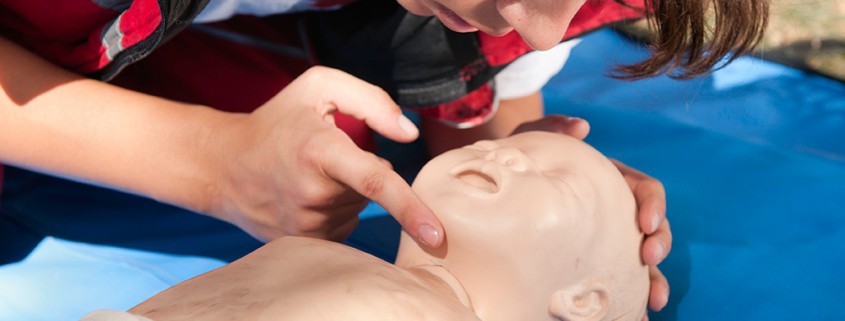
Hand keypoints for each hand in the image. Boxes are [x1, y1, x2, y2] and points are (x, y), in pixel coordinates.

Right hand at [206, 66, 443, 246]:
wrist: (223, 166)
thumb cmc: (278, 121)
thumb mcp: (319, 87)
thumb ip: (371, 100)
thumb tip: (408, 135)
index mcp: (321, 151)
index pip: (376, 181)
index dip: (411, 209)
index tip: (436, 235)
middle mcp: (314, 193)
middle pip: (371, 189)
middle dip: (361, 170)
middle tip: (321, 154)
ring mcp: (306, 224)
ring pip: (358, 207)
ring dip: (346, 190)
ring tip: (308, 174)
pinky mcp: (303, 242)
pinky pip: (343, 225)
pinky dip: (336, 209)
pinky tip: (306, 195)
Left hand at [512, 115, 670, 314]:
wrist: (501, 182)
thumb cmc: (524, 158)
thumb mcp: (534, 138)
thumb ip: (553, 128)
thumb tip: (581, 127)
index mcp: (611, 178)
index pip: (644, 188)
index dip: (652, 203)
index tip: (646, 222)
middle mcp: (615, 208)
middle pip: (653, 226)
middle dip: (659, 243)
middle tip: (649, 260)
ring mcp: (607, 234)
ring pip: (641, 258)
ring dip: (654, 279)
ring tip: (653, 300)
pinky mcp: (592, 256)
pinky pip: (618, 277)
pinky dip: (630, 296)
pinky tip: (636, 314)